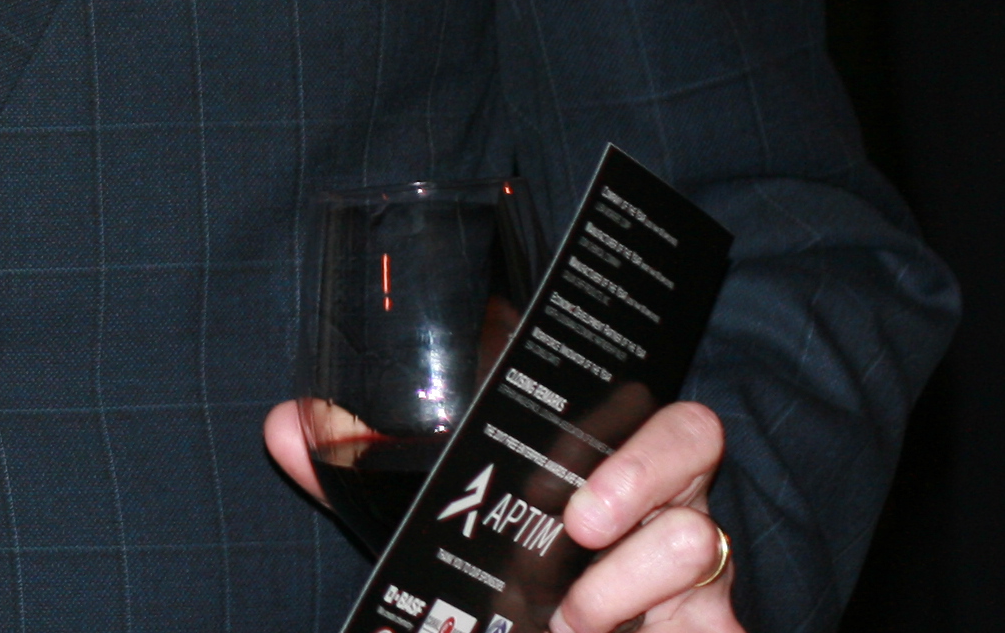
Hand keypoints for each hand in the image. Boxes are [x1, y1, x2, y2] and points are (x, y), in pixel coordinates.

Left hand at [263, 396, 741, 629]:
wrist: (548, 631)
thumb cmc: (503, 566)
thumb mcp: (432, 521)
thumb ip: (359, 474)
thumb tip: (283, 426)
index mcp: (601, 449)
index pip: (639, 395)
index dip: (623, 409)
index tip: (570, 457)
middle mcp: (662, 492)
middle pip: (693, 436)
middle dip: (637, 476)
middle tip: (576, 524)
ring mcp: (694, 562)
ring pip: (697, 537)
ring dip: (629, 581)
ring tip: (571, 617)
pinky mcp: (712, 622)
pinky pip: (721, 620)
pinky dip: (671, 627)